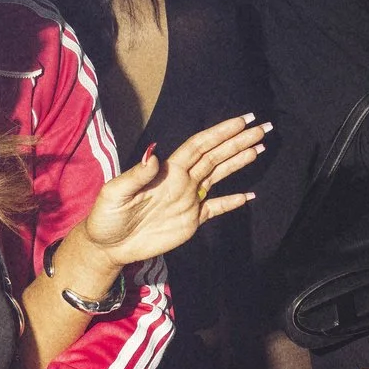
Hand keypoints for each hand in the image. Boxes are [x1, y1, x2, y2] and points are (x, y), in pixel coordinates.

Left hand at [79, 114, 269, 265]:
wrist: (107, 246)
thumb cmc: (106, 217)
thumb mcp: (115, 194)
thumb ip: (136, 175)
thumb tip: (154, 155)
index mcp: (167, 171)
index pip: (199, 146)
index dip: (220, 133)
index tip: (241, 122)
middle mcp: (182, 181)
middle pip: (215, 156)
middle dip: (238, 142)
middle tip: (262, 128)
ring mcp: (188, 200)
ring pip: (219, 176)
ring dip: (238, 162)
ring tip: (259, 148)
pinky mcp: (191, 221)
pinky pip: (216, 208)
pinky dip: (232, 202)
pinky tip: (248, 196)